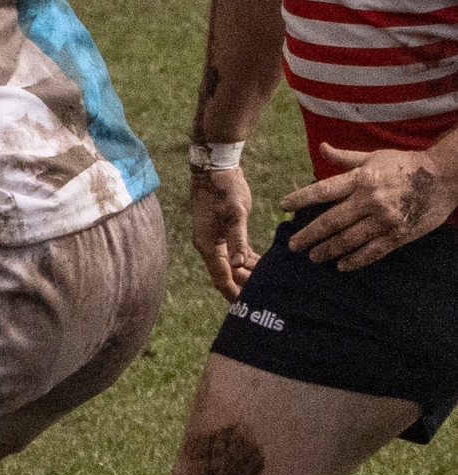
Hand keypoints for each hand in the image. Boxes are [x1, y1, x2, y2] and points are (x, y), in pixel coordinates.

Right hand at [189, 165, 257, 296]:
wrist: (215, 167)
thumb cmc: (224, 188)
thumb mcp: (235, 213)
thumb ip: (238, 239)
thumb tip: (240, 264)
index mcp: (207, 245)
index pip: (220, 277)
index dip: (233, 292)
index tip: (247, 306)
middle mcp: (209, 245)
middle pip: (226, 274)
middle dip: (243, 286)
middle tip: (264, 298)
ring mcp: (216, 239)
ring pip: (232, 264)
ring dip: (247, 274)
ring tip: (267, 284)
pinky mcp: (224, 231)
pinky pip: (236, 253)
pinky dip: (248, 261)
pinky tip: (263, 265)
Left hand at [284, 145, 457, 269]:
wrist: (446, 176)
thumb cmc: (408, 163)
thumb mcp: (375, 156)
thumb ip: (346, 158)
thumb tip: (321, 148)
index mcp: (362, 178)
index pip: (323, 191)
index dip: (300, 199)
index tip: (282, 206)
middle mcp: (370, 200)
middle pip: (330, 221)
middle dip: (308, 235)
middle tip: (293, 245)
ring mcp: (384, 219)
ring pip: (348, 240)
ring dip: (327, 250)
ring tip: (313, 257)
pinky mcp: (399, 234)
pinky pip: (372, 252)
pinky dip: (355, 261)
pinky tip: (341, 266)